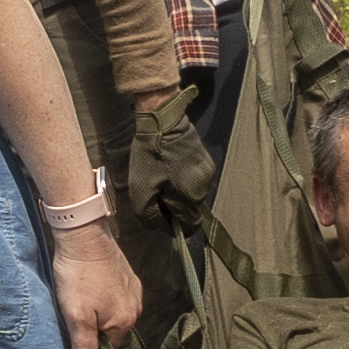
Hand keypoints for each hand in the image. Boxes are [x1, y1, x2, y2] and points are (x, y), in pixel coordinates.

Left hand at [50, 220, 139, 348]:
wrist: (85, 236)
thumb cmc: (79, 277)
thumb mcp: (76, 316)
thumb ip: (83, 345)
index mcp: (125, 321)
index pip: (109, 346)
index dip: (91, 339)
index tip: (76, 325)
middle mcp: (135, 306)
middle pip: (113, 328)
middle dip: (95, 323)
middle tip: (76, 307)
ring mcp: (133, 289)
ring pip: (113, 310)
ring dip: (98, 307)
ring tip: (81, 293)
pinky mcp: (127, 274)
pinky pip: (115, 293)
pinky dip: (102, 292)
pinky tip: (89, 281)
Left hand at [126, 87, 215, 229]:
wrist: (163, 120)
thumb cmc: (150, 157)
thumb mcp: (140, 191)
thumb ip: (150, 216)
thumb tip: (161, 225)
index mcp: (190, 198)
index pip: (191, 226)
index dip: (177, 228)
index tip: (163, 219)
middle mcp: (204, 187)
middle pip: (191, 209)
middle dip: (175, 207)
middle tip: (157, 193)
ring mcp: (208, 171)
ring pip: (193, 193)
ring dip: (180, 191)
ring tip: (163, 177)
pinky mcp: (206, 158)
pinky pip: (195, 177)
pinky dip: (184, 177)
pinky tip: (170, 166)